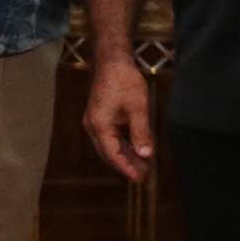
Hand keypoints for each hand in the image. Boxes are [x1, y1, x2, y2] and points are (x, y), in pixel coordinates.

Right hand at [84, 51, 155, 181]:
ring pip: (109, 146)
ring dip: (125, 155)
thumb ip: (141, 133)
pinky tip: (135, 148)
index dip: (127, 168)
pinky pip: (110, 137)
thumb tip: (146, 154)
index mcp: (100, 125)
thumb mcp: (138, 107)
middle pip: (108, 153)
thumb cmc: (123, 80)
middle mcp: (93, 126)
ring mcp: (95, 121)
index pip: (113, 154)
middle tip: (144, 176)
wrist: (112, 61)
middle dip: (126, 165)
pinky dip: (122, 144)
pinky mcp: (100, 117)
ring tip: (142, 165)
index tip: (139, 179)